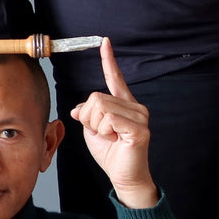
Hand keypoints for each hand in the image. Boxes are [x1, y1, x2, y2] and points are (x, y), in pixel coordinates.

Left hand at [70, 39, 157, 208]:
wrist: (124, 176)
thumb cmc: (110, 153)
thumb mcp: (92, 129)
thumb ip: (87, 113)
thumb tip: (79, 109)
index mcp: (123, 103)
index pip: (114, 78)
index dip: (108, 60)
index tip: (105, 42)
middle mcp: (134, 106)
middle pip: (95, 98)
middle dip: (90, 119)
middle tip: (103, 134)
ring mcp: (139, 116)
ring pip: (100, 108)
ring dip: (96, 127)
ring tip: (111, 138)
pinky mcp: (139, 129)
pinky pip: (108, 120)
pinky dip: (104, 132)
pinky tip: (116, 140)